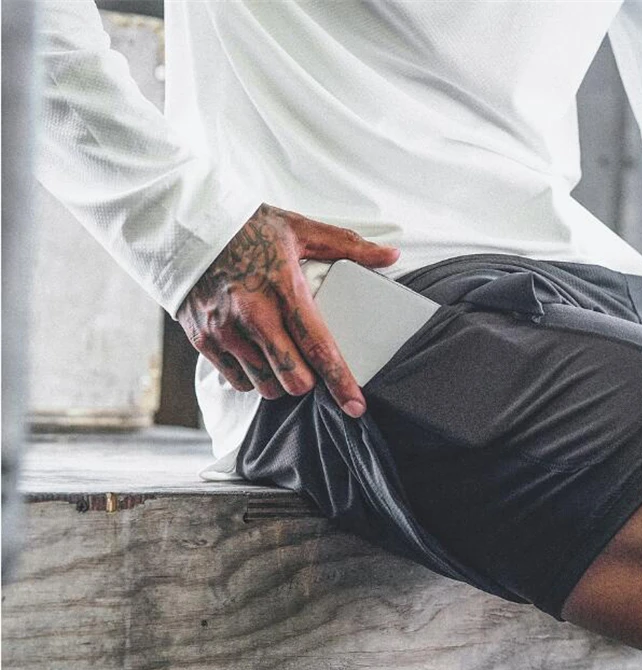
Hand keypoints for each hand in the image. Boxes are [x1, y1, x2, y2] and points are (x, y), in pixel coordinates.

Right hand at [177, 204, 399, 416]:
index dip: (341, 382)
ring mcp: (225, 331)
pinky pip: (236, 381)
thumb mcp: (300, 230)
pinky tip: (255, 356)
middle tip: (311, 368)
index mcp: (284, 289)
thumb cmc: (247, 227)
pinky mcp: (203, 340)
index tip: (356, 406)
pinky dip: (251, 377)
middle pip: (293, 379)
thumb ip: (349, 246)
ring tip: (281, 358)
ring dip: (279, 381)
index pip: (319, 347)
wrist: (183, 225)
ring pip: (265, 386)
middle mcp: (253, 315)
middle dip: (308, 382)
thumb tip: (391, 255)